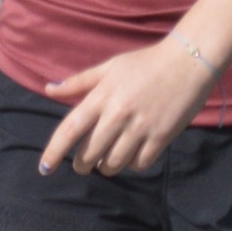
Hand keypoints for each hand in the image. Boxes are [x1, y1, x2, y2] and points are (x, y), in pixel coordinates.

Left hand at [39, 37, 216, 176]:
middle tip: (82, 165)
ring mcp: (140, 128)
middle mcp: (117, 114)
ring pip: (113, 163)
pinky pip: (139, 164)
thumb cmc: (145, 63)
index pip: (69, 129)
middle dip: (81, 164)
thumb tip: (49, 89)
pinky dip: (132, 164)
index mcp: (101, 96)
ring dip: (106, 167)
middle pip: (89, 153)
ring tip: (106, 161)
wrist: (188, 62)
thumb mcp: (109, 67)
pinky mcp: (161, 137)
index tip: (43, 168)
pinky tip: (131, 155)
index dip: (53, 151)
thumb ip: (79, 82)